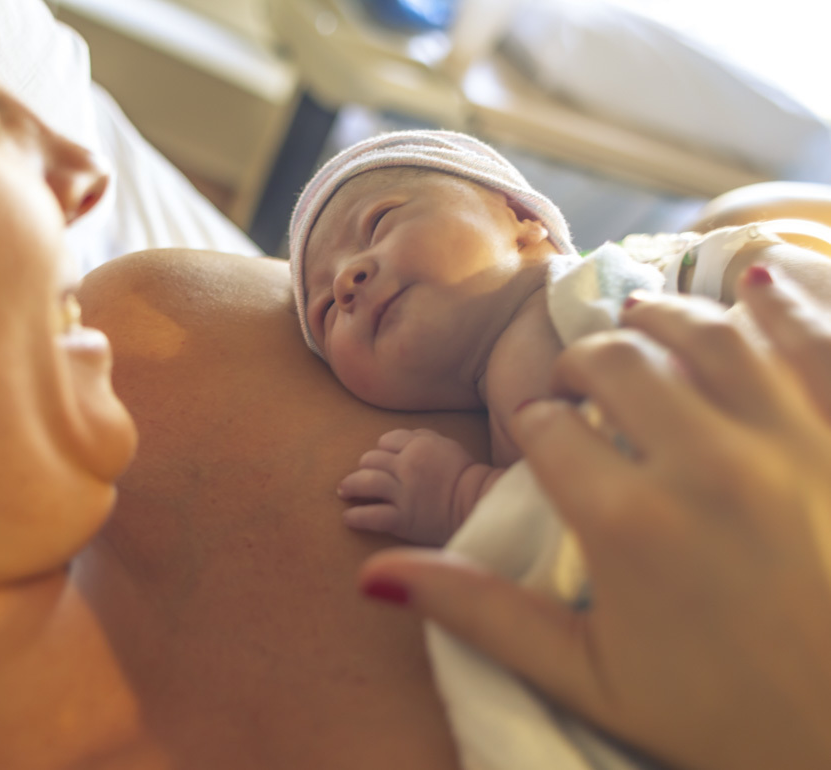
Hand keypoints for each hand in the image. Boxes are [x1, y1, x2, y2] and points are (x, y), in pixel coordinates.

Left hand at [338, 428, 491, 545]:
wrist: (479, 506)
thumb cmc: (465, 476)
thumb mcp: (447, 445)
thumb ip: (422, 437)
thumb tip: (402, 437)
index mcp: (418, 446)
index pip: (385, 441)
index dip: (381, 450)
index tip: (381, 461)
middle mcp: (407, 466)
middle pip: (371, 460)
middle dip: (364, 467)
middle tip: (361, 475)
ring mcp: (404, 493)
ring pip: (366, 482)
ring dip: (350, 486)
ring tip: (344, 491)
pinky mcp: (403, 519)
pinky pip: (372, 516)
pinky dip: (356, 517)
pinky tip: (348, 518)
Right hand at [358, 267, 830, 769]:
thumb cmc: (728, 717)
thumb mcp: (588, 678)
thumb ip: (479, 613)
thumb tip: (374, 574)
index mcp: (628, 523)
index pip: (548, 428)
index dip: (534, 423)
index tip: (542, 434)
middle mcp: (707, 464)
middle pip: (616, 362)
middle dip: (584, 364)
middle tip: (583, 384)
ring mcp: (794, 439)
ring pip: (707, 333)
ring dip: (661, 320)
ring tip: (642, 325)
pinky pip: (814, 336)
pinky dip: (780, 301)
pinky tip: (753, 285)